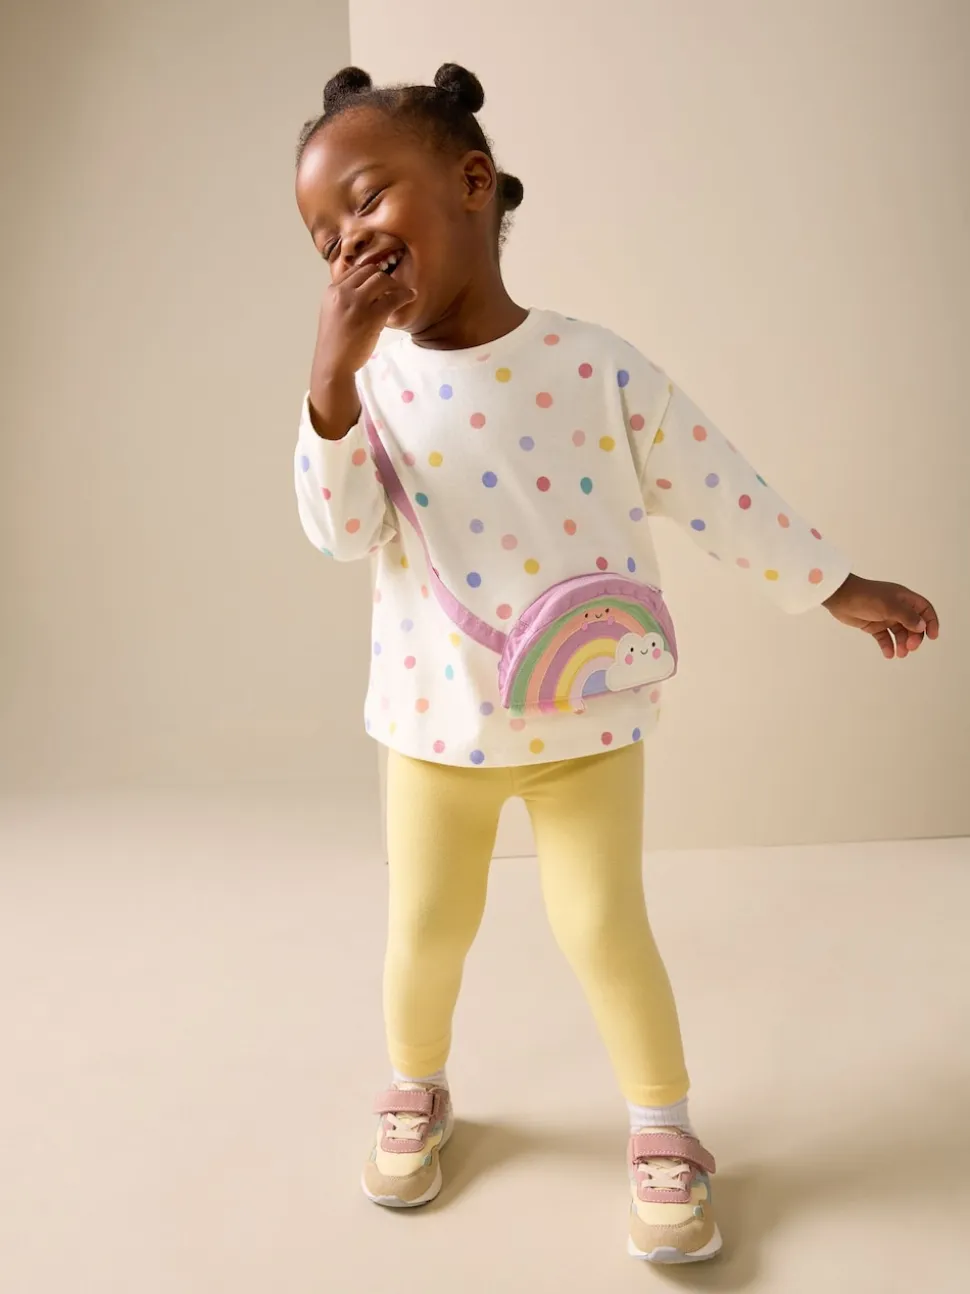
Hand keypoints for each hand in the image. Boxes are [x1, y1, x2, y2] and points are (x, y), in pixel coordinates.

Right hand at [312, 262, 415, 380]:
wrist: (333, 364)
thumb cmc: (335, 344)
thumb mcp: (333, 314)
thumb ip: (345, 300)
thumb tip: (367, 291)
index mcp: (332, 291)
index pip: (355, 270)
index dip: (371, 274)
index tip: (381, 283)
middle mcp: (343, 293)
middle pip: (370, 271)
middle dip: (384, 277)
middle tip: (394, 288)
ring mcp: (357, 303)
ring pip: (382, 280)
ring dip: (396, 285)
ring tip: (403, 293)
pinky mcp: (372, 316)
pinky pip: (393, 298)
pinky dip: (405, 295)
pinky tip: (410, 297)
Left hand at [824, 573, 939, 658]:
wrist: (840, 598)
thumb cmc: (866, 598)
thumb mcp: (889, 606)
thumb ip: (906, 616)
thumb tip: (922, 626)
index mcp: (904, 598)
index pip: (924, 609)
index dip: (931, 622)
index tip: (932, 637)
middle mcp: (897, 607)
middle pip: (913, 625)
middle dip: (915, 637)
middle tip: (910, 648)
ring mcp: (885, 617)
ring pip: (900, 633)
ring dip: (902, 644)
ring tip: (900, 654)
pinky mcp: (873, 625)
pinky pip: (885, 637)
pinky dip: (888, 646)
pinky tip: (889, 654)